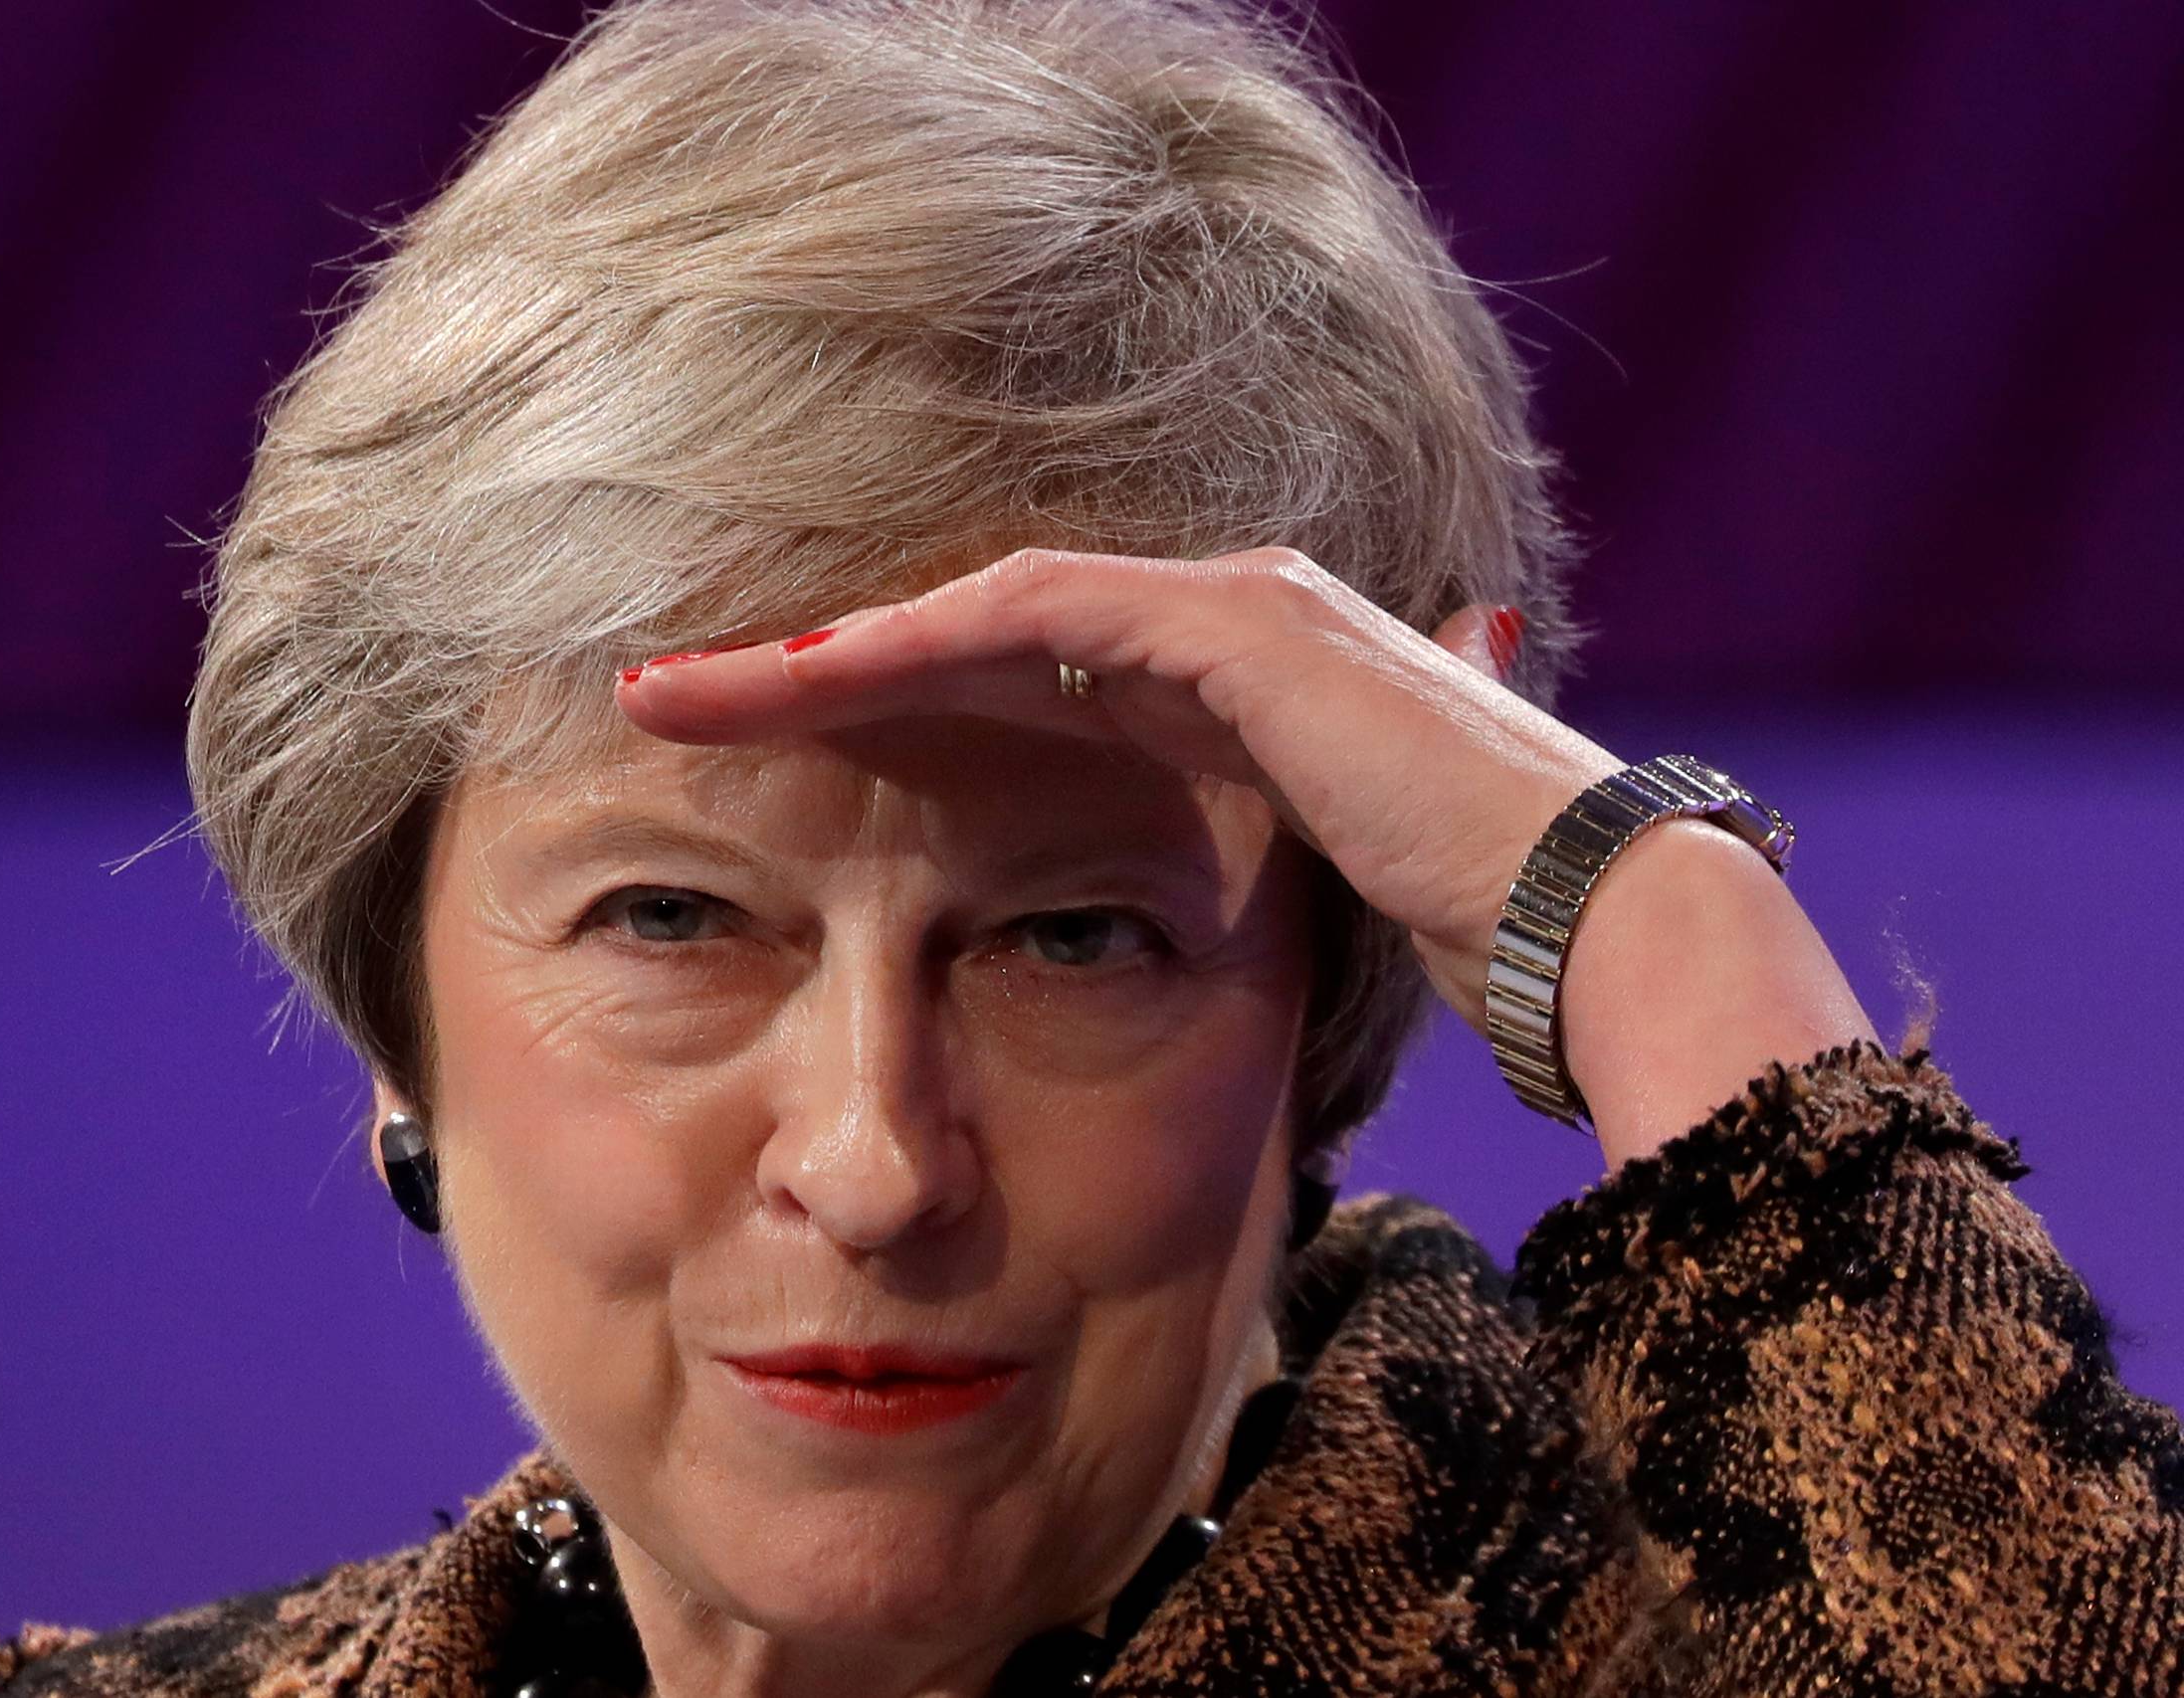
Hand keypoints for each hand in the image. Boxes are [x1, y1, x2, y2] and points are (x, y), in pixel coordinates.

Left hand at [615, 545, 1611, 1031]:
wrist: (1594, 922)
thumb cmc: (1452, 936)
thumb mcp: (1288, 905)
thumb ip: (1213, 882)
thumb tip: (1166, 928)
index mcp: (1210, 690)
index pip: (996, 677)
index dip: (864, 709)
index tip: (741, 760)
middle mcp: (1210, 622)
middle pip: (956, 628)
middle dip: (803, 668)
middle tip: (656, 698)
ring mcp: (1228, 608)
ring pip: (970, 604)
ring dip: (818, 649)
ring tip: (680, 691)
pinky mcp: (1239, 627)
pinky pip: (1032, 614)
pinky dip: (910, 643)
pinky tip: (804, 679)